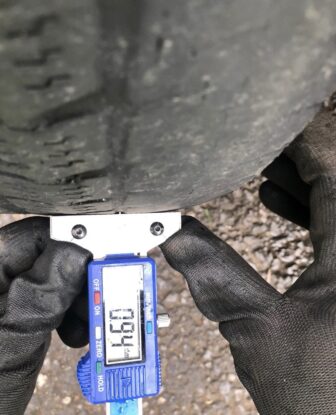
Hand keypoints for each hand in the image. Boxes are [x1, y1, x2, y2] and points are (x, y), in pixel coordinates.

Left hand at [0, 217, 90, 414]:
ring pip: (56, 277)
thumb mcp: (9, 345)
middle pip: (50, 256)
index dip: (75, 247)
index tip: (103, 268)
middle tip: (99, 303)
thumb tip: (77, 254)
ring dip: (80, 299)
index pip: (37, 237)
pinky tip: (75, 331)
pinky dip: (71, 313)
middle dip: (81, 279)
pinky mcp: (19, 314)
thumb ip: (41, 297)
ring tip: (87, 326)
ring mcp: (8, 298)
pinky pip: (53, 299)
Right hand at [161, 102, 335, 414]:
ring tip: (270, 173)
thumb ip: (215, 276)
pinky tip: (289, 205)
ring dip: (307, 180)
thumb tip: (174, 236)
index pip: (332, 170)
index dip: (300, 141)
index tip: (270, 125)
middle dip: (301, 157)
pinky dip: (317, 207)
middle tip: (263, 147)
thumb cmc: (317, 395)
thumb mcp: (257, 331)